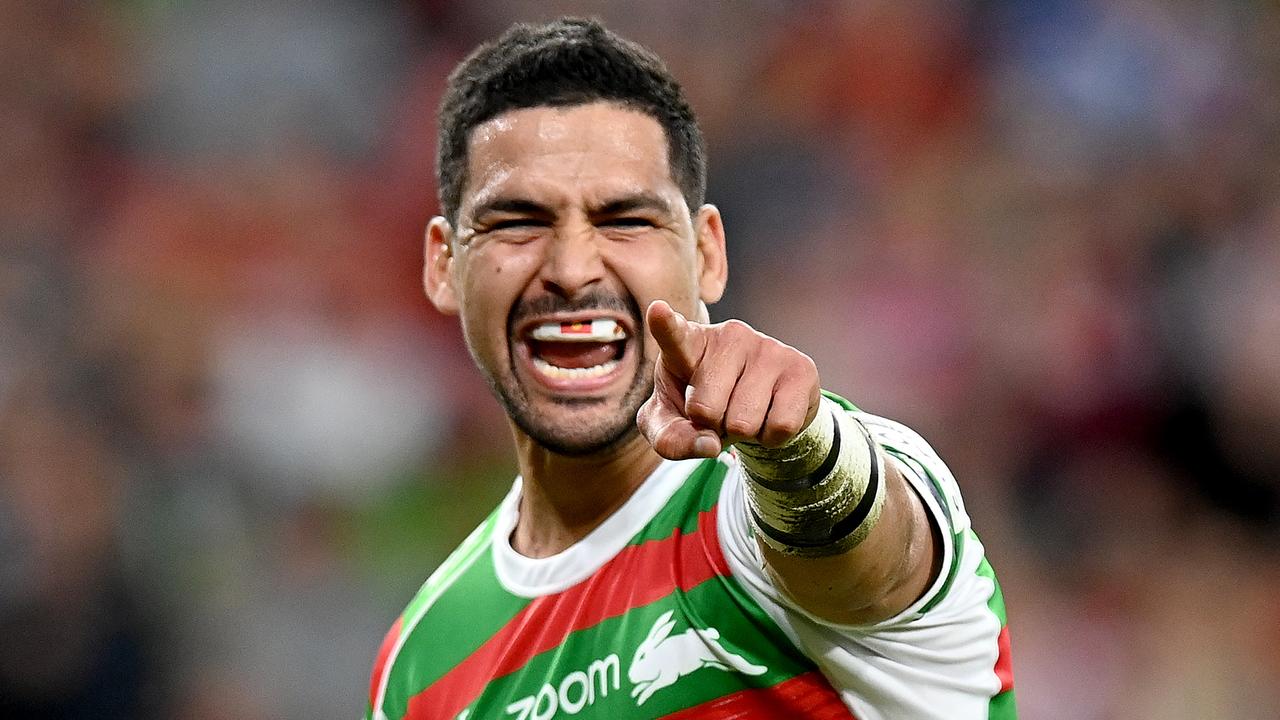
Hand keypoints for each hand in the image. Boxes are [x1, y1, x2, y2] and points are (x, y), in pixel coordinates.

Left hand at [636, 300, 820, 459]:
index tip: (657, 311)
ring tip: (745, 411)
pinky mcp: (800, 367)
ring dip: (742, 434)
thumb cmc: (705, 407)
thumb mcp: (673, 426)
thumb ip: (671, 439)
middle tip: (721, 410)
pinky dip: (771, 438)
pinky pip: (780, 426)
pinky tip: (770, 415)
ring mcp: (767, 347)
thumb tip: (708, 445)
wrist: (761, 405)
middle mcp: (728, 336)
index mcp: (688, 344)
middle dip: (711, 426)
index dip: (665, 325)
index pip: (674, 335)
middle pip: (706, 410)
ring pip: (744, 422)